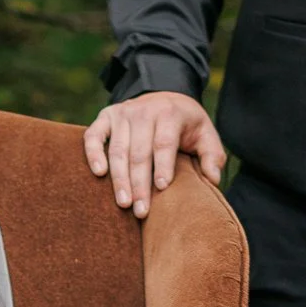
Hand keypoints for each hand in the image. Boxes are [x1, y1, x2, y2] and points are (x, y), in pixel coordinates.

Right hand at [83, 92, 225, 219]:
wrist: (163, 96)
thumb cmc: (185, 124)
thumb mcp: (205, 133)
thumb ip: (212, 156)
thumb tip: (212, 180)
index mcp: (169, 113)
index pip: (164, 142)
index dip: (162, 165)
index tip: (161, 188)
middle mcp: (143, 111)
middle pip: (139, 152)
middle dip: (139, 183)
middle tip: (140, 210)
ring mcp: (122, 113)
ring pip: (117, 149)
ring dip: (119, 178)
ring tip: (123, 203)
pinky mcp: (106, 116)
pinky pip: (94, 136)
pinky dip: (93, 153)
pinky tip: (99, 173)